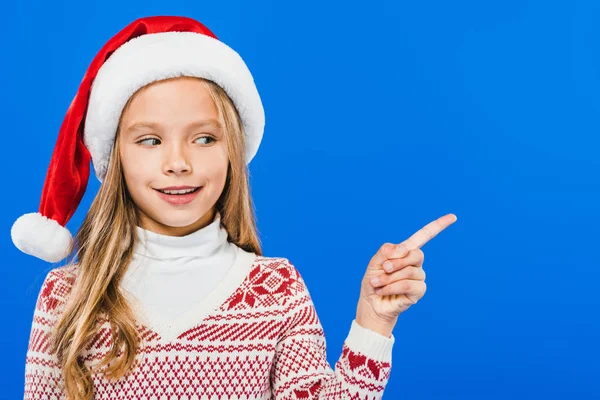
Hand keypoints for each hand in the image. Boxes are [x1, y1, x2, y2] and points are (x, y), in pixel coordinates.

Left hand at [356, 214, 457, 335]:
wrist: (371, 304)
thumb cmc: (373, 282)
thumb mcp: (375, 263)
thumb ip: (386, 252)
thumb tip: (401, 250)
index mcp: (405, 252)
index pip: (424, 236)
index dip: (438, 226)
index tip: (453, 217)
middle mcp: (415, 263)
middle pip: (416, 254)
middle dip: (396, 261)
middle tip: (383, 269)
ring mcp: (419, 277)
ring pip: (410, 271)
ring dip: (389, 278)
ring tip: (378, 283)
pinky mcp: (418, 291)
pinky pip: (408, 284)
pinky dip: (392, 287)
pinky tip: (383, 291)